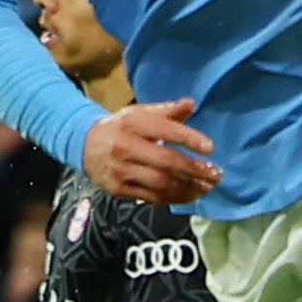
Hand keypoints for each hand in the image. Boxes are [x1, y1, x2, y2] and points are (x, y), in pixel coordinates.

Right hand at [81, 99, 221, 205]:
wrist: (85, 145)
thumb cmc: (121, 127)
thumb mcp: (139, 113)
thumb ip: (166, 111)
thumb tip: (191, 103)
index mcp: (132, 123)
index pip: (165, 130)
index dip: (189, 139)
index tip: (210, 148)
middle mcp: (124, 146)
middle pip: (165, 161)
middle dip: (194, 169)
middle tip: (215, 174)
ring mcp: (120, 170)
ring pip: (160, 182)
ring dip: (188, 187)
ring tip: (206, 187)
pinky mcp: (119, 189)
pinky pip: (151, 197)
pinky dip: (174, 198)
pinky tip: (189, 195)